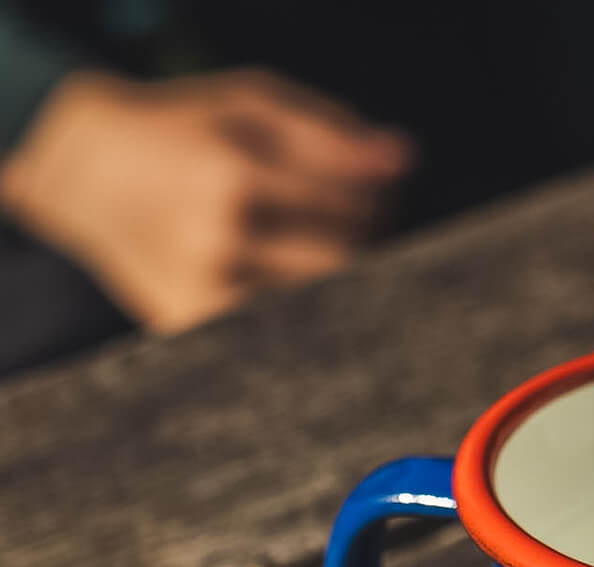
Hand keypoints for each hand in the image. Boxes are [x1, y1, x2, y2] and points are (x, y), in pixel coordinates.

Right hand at [0, 69, 412, 331]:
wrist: (86, 177)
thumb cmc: (182, 134)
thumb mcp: (248, 106)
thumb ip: (329, 133)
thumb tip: (405, 162)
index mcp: (231, 177)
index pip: (350, 203)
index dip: (381, 197)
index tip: (384, 190)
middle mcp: (218, 241)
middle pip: (345, 260)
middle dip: (370, 239)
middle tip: (366, 222)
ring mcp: (206, 293)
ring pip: (321, 302)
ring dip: (346, 278)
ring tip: (328, 246)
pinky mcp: (197, 330)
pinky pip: (285, 332)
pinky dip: (310, 311)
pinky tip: (301, 283)